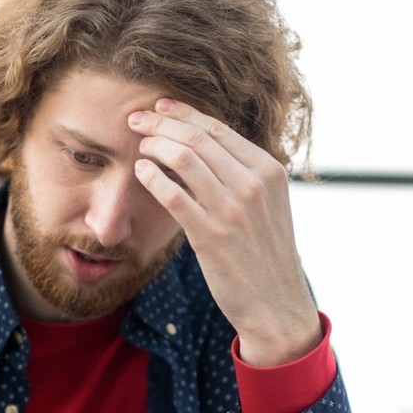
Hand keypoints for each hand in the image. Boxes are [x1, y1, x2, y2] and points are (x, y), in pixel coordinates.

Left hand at [128, 99, 320, 367]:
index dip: (183, 113)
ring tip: (138, 146)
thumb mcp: (268, 206)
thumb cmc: (265, 254)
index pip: (219, 129)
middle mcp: (254, 185)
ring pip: (184, 158)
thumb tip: (203, 148)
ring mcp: (233, 210)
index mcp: (269, 171)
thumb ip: (244, 175)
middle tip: (136, 120)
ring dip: (154, 146)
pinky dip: (152, 177)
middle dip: (161, 123)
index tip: (159, 107)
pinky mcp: (211, 236)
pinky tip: (140, 172)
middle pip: (197, 138)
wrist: (276, 304)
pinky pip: (173, 195)